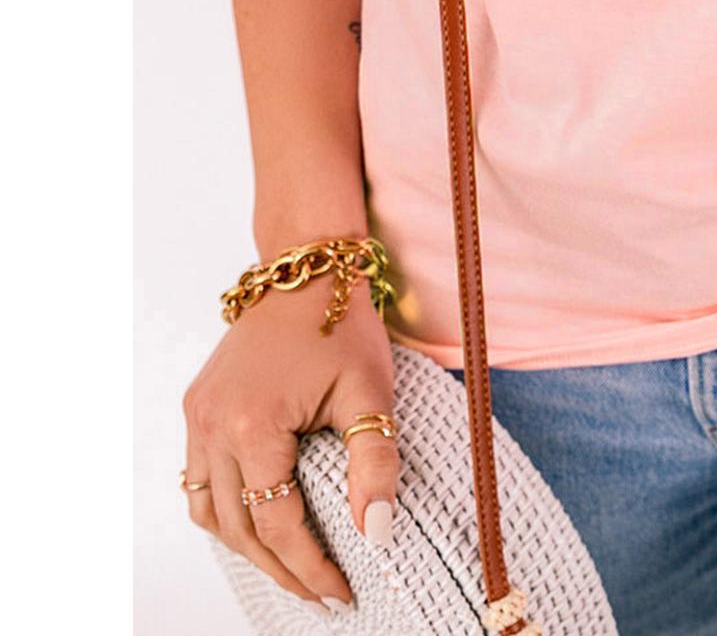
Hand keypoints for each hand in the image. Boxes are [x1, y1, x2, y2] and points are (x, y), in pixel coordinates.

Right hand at [181, 280, 397, 607]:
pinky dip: (226, 511)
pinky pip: (199, 479)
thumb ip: (375, 466)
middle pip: (239, 528)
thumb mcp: (372, 392)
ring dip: (247, 547)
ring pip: (209, 511)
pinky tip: (258, 522)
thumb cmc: (343, 324)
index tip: (343, 591)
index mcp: (252, 425)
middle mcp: (212, 426)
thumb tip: (377, 535)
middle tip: (321, 592)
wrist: (306, 267)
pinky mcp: (197, 406)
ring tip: (291, 568)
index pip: (277, 524)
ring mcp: (197, 416)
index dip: (310, 566)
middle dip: (281, 569)